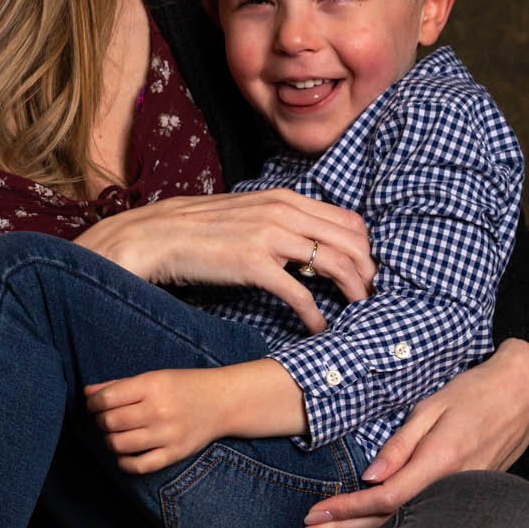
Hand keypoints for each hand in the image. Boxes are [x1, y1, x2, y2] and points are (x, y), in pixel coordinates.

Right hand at [73, 190, 374, 332]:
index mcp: (284, 198)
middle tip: (372, 295)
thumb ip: (279, 222)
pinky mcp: (254, 264)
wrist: (156, 236)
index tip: (367, 271)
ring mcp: (270, 236)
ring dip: (353, 291)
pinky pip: (300, 294)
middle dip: (369, 271)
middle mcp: (283, 212)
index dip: (365, 248)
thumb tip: (306, 246)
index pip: (348, 220)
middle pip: (351, 241)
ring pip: (335, 264)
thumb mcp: (246, 213)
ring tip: (358, 311)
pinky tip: (320, 329)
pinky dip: (316, 315)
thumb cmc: (199, 230)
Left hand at [83, 369, 223, 474]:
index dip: (93, 404)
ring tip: (115, 435)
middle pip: (110, 422)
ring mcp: (168, 434)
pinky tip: (124, 455)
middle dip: (100, 422)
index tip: (94, 406)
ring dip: (110, 441)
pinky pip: (140, 466)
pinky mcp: (175, 453)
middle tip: (105, 420)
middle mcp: (159, 410)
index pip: (107, 399)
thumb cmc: (183, 386)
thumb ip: (118, 385)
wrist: (222, 402)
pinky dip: (124, 463)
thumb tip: (86, 393)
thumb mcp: (152, 377)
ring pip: (120, 445)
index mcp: (152, 386)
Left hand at [293, 338, 528, 527]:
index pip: (384, 499)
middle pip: (389, 523)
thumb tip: (370, 477)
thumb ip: (401, 445)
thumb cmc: (473, 393)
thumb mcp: (432, 408)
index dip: (346, 510)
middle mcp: (452, 489)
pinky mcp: (464, 502)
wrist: (524, 396)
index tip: (312, 516)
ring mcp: (461, 500)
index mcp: (441, 462)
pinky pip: (420, 526)